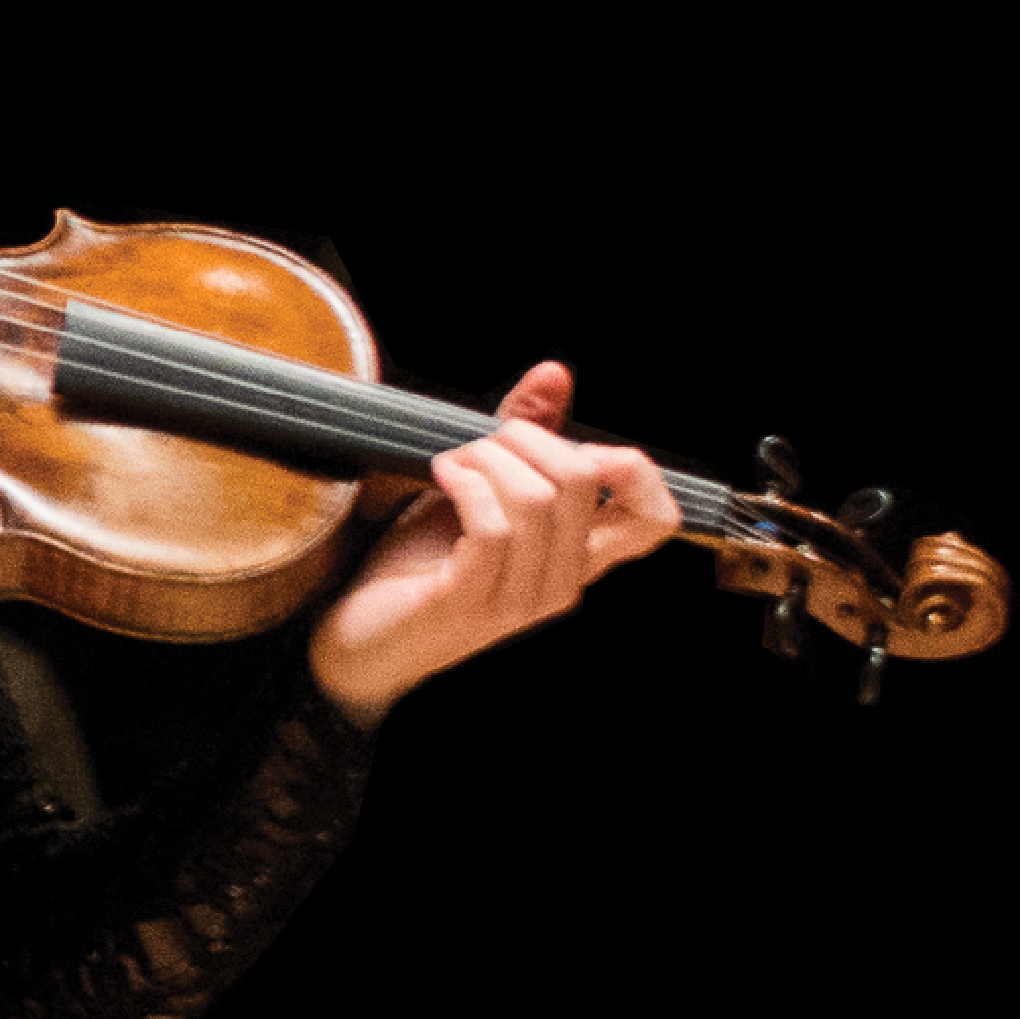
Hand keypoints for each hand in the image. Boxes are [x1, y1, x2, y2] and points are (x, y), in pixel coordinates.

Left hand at [304, 361, 677, 722]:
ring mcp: (518, 598)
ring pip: (536, 497)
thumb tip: (555, 374)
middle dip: (525, 436)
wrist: (362, 644)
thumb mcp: (482, 493)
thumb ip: (524, 439)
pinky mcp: (470, 601)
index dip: (634, 468)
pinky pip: (492, 527)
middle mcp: (561, 583)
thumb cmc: (422, 568)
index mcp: (575, 558)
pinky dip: (465, 483)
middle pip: (583, 479)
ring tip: (454, 463)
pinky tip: (442, 476)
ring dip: (487, 458)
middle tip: (480, 444)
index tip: (573, 445)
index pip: (657, 520)